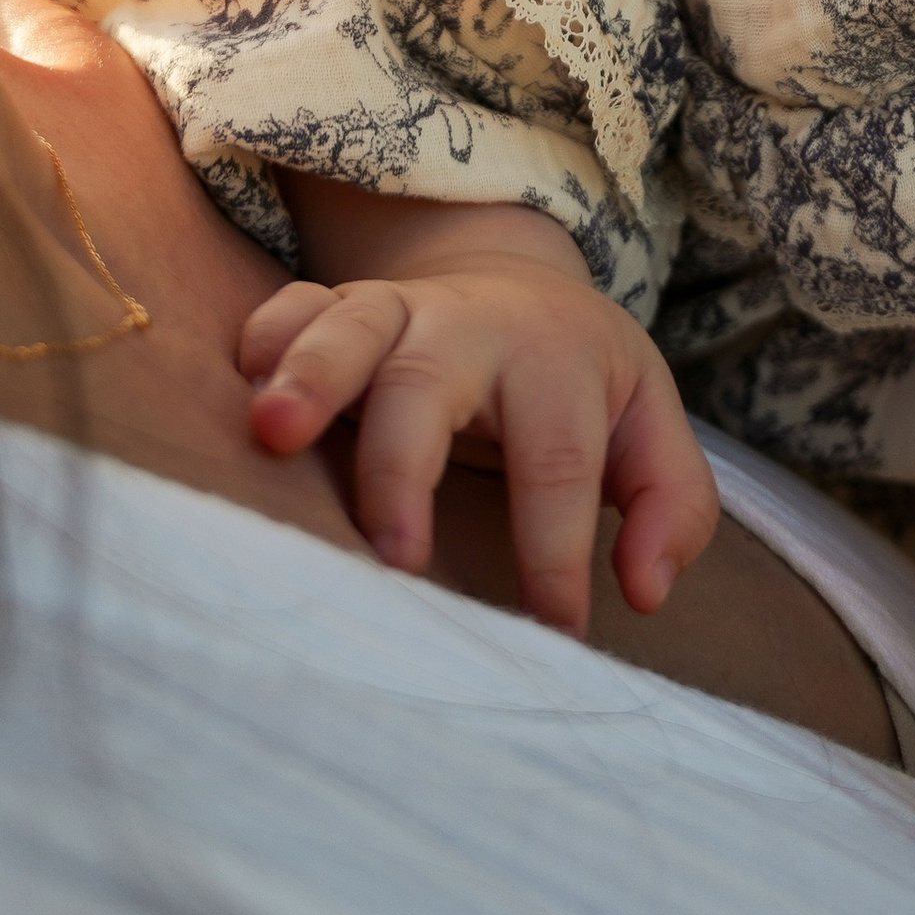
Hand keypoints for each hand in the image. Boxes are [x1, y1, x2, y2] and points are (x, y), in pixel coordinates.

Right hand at [240, 212, 719, 639]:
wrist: (516, 280)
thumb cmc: (580, 378)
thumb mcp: (649, 423)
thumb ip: (669, 506)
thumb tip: (644, 591)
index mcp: (556, 359)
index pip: (556, 460)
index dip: (553, 552)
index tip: (551, 634)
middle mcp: (470, 327)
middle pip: (431, 382)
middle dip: (405, 465)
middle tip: (393, 553)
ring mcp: (397, 310)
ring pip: (349, 328)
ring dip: (310, 377)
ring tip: (271, 433)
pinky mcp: (338, 306)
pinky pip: (293, 306)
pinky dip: (268, 338)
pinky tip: (244, 381)